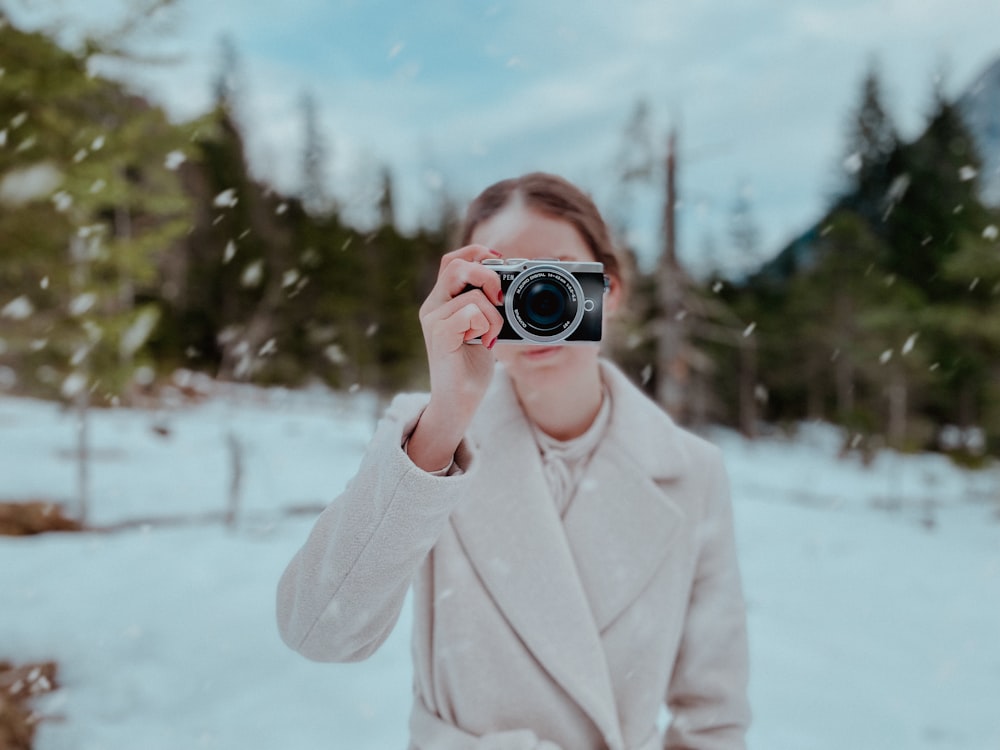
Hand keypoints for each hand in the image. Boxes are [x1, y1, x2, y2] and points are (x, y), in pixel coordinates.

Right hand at [406, 245, 504, 470]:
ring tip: (493, 334)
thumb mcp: (483, 328)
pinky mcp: (439, 334)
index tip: (501, 261)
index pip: (453, 260)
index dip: (477, 253)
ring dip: (493, 312)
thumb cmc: (470, 368)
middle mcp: (433, 306)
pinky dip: (488, 325)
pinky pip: (471, 312)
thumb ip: (486, 305)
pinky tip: (486, 343)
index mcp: (442, 301)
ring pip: (471, 292)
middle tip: (501, 296)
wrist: (458, 401)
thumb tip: (507, 286)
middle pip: (455, 264)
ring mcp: (433, 319)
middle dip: (486, 274)